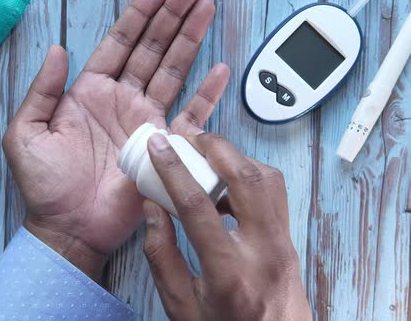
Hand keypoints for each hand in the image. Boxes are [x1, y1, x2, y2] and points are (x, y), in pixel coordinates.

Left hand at [2, 0, 229, 279]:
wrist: (69, 229)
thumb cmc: (45, 185)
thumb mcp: (26, 134)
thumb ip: (42, 90)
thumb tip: (57, 50)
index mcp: (89, 92)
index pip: (120, 42)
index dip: (140, 14)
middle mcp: (121, 100)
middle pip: (151, 48)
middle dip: (171, 16)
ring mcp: (144, 122)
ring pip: (172, 71)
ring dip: (189, 40)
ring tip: (205, 9)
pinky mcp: (162, 146)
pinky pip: (189, 115)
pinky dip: (206, 94)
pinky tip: (219, 69)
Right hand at [142, 133, 311, 319]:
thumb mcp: (180, 305)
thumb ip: (161, 255)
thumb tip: (153, 207)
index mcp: (229, 272)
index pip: (198, 207)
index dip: (174, 170)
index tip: (158, 145)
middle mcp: (264, 251)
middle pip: (246, 179)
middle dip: (216, 147)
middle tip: (188, 137)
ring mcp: (282, 244)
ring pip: (268, 180)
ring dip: (236, 158)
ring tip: (207, 155)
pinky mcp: (289, 240)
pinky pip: (274, 193)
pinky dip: (250, 175)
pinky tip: (227, 183)